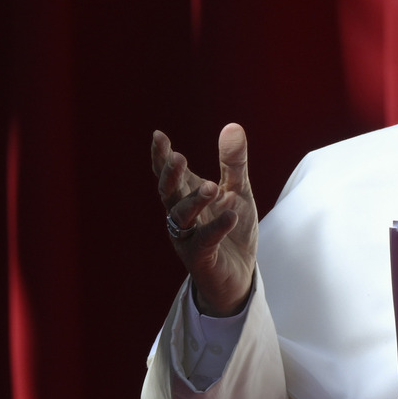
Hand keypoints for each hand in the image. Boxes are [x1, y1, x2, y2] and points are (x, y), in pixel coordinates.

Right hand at [151, 123, 257, 315]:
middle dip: (170, 175)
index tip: (158, 136)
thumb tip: (233, 125)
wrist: (238, 273)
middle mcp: (182, 215)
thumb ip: (233, 162)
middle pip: (168, 193)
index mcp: (186, 195)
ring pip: (181, 217)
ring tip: (211, 186)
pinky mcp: (201, 258)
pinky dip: (216, 228)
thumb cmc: (231, 227)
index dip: (161, 156)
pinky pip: (205, 242)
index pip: (169, 174)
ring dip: (194, 200)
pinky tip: (230, 215)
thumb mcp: (238, 190)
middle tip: (177, 156)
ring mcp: (188, 237)